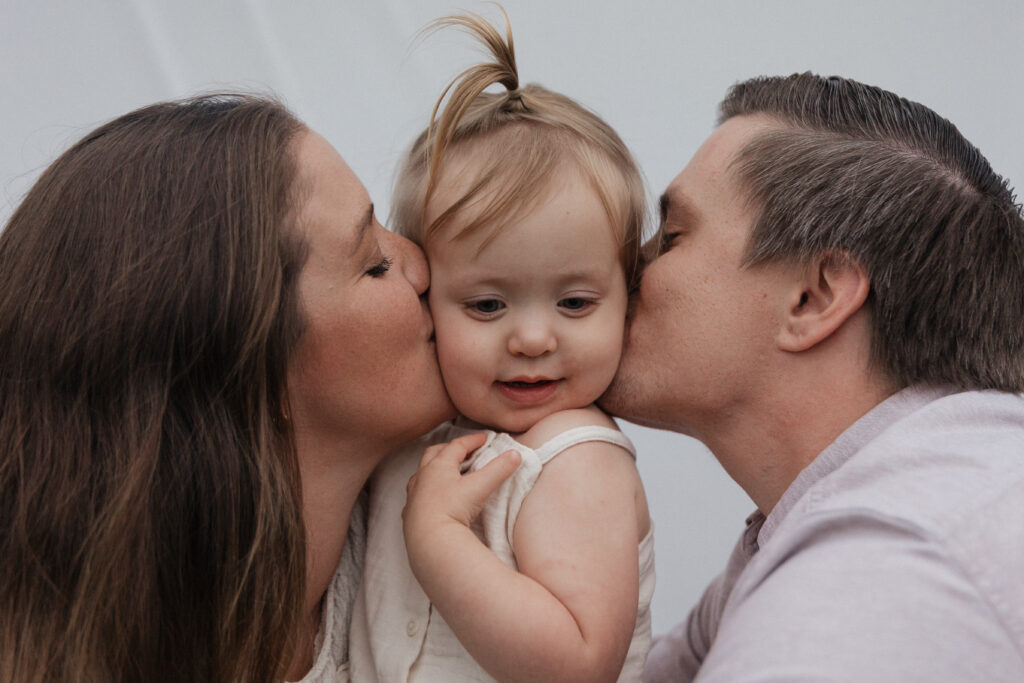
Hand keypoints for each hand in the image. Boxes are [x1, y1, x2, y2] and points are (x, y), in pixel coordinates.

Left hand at [402, 432, 520, 551]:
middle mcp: (423, 476)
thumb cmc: (453, 509)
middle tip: (462, 451)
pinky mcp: (410, 514)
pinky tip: (431, 498)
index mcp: (439, 465)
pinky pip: (415, 495)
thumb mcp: (480, 487)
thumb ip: (499, 469)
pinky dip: (424, 490)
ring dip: (433, 468)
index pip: (457, 445)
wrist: (429, 542)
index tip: (484, 438)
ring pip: (421, 473)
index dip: (472, 440)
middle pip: (433, 453)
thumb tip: (515, 454)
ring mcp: (414, 495)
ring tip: (445, 472)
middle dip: (449, 449)